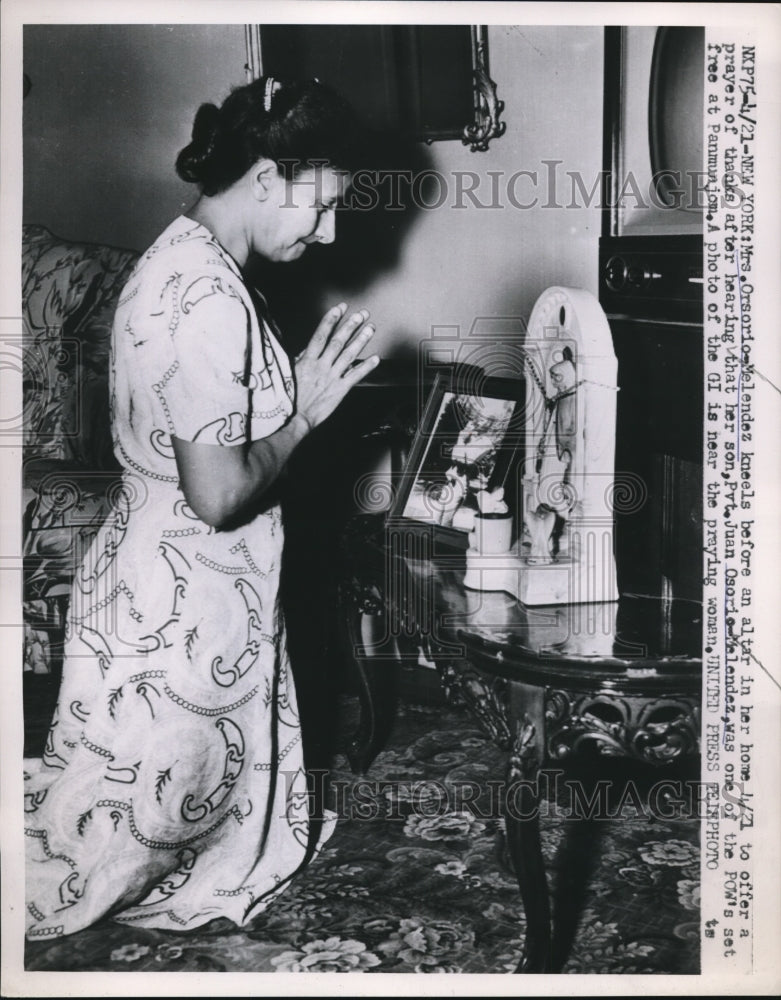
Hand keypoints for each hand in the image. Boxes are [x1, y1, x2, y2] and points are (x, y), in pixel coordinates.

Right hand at [293, 303, 378, 429]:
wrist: (294, 419)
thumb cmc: (289, 397)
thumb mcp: (290, 373)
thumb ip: (302, 359)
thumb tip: (309, 348)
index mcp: (307, 361)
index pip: (320, 335)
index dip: (331, 320)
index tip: (340, 308)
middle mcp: (320, 366)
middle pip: (337, 341)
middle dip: (350, 326)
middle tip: (362, 314)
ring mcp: (331, 378)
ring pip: (348, 355)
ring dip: (360, 340)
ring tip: (370, 328)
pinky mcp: (339, 391)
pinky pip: (355, 376)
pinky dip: (366, 367)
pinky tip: (376, 358)